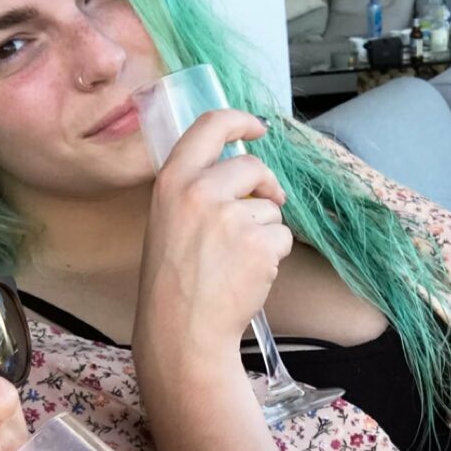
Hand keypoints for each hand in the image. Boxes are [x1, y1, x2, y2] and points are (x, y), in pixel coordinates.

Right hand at [133, 110, 291, 362]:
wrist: (181, 330)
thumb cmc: (173, 282)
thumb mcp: (168, 221)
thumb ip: (196, 190)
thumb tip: (242, 171)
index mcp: (173, 181)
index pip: (209, 126)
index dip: (239, 121)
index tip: (257, 127)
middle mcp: (200, 192)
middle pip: (252, 166)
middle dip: (265, 187)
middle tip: (265, 207)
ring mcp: (231, 218)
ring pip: (270, 208)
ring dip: (265, 231)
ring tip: (235, 261)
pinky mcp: (258, 244)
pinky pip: (282, 238)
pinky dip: (273, 256)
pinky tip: (247, 275)